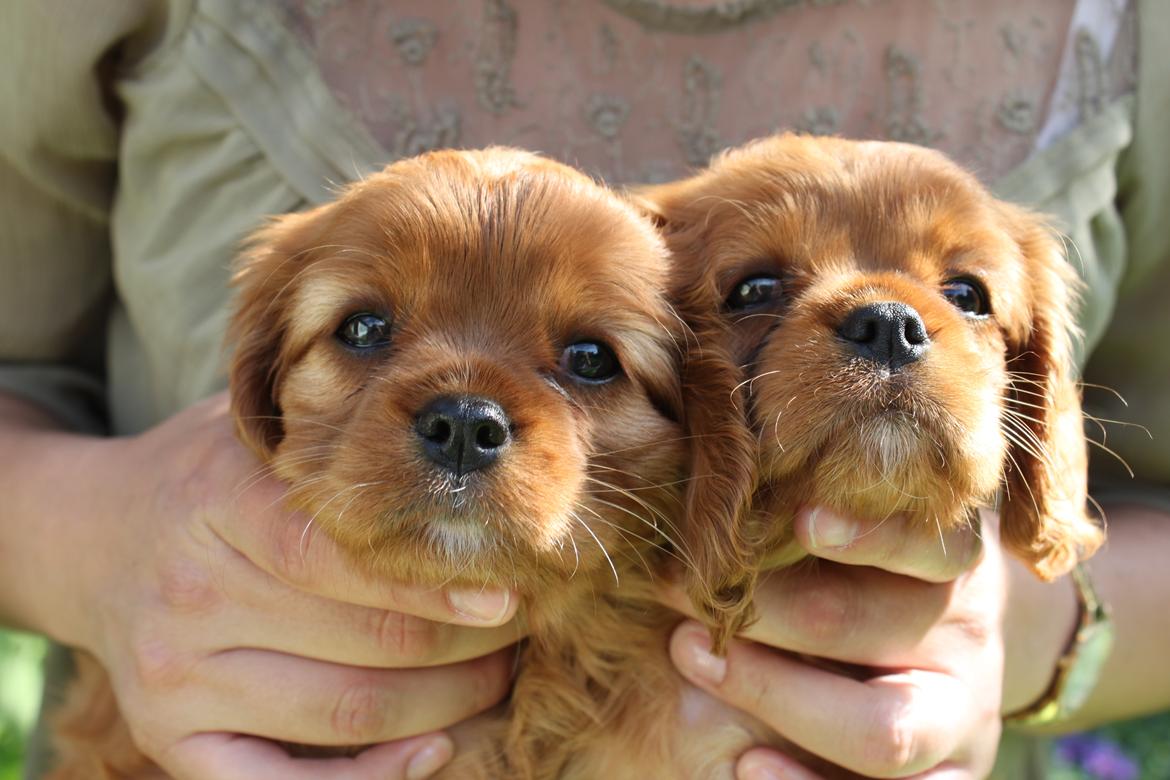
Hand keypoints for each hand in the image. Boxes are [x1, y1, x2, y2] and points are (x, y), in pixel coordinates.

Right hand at [15, 393, 521, 779]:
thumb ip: (337, 438)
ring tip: (496, 678)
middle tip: (519, 631)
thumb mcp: (256, 430)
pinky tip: (432, 751)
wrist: (93, 535)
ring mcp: (173, 675)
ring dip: (444, 706)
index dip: (436, 584)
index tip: (507, 593)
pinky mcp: (165, 734)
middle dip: (466, 646)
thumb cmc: (208, 477)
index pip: (341, 555)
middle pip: (363, 640)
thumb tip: (462, 463)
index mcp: (217, 503)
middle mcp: (189, 593)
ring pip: (343, 712)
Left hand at [661, 507, 1076, 778]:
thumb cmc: (868, 575)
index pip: (920, 544)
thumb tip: (715, 511)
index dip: (867, 534)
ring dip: (773, 696)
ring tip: (697, 659)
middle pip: (864, 623)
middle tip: (680, 589)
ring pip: (882, 730)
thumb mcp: (857, 535)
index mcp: (951, 562)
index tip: (802, 520)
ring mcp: (961, 722)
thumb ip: (806, 524)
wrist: (939, 656)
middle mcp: (965, 638)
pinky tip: (748, 764)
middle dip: (763, 610)